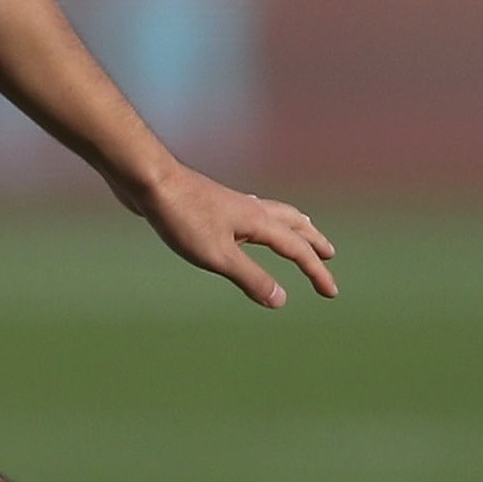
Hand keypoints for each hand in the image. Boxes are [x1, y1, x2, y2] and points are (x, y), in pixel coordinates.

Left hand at [127, 164, 337, 309]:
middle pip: (294, 223)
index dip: (316, 272)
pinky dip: (266, 221)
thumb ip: (251, 277)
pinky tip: (251, 225)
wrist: (151, 181)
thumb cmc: (183, 218)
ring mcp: (232, 205)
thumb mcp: (218, 256)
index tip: (331, 292)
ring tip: (303, 231)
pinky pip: (253, 213)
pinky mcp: (214, 205)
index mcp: (259, 221)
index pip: (298, 250)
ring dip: (294, 226)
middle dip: (314, 241)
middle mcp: (251, 209)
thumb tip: (281, 300)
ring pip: (275, 214)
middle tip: (330, 255)